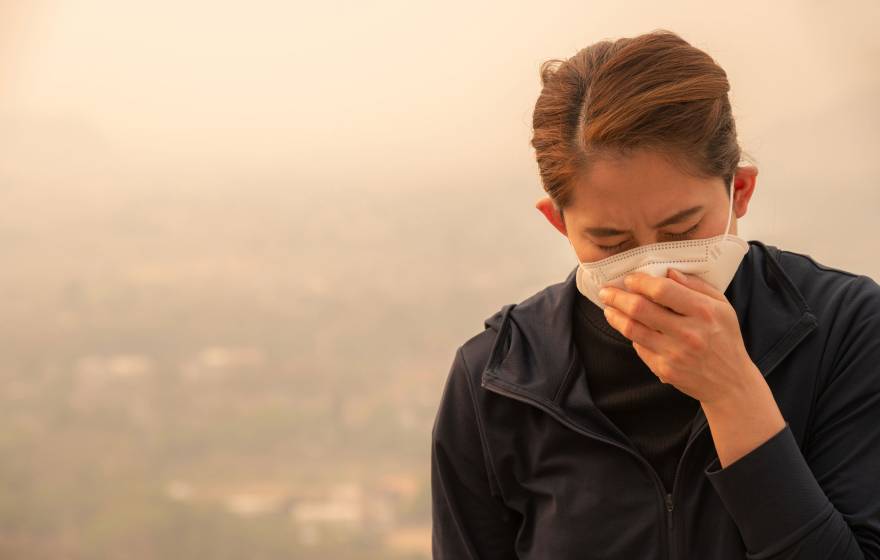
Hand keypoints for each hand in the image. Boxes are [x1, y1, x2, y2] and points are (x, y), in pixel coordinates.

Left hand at [598, 268, 761, 404]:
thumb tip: (669, 271)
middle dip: (617, 297)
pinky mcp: (664, 369)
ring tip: (608, 308)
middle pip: (640, 309)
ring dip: (614, 316)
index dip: (640, 282)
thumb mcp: (722, 306)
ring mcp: (674, 353)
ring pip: (632, 329)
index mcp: (703, 312)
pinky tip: (628, 326)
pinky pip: (638, 347)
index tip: (629, 279)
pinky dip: (631, 335)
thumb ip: (696, 286)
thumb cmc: (725, 339)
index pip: (662, 290)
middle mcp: (687, 333)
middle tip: (606, 291)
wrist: (730, 383)